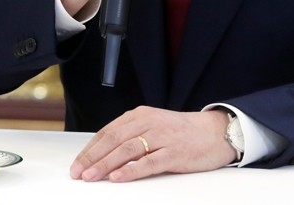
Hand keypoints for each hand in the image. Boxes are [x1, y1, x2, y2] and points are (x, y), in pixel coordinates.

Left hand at [70, 106, 234, 181]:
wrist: (215, 132)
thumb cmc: (182, 132)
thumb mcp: (154, 126)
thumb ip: (131, 135)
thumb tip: (103, 153)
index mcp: (141, 115)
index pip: (108, 131)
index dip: (90, 149)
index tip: (77, 163)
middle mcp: (149, 123)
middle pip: (114, 140)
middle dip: (93, 158)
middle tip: (78, 172)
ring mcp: (162, 137)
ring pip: (127, 150)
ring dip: (105, 165)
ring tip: (91, 176)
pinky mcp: (174, 153)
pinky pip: (148, 162)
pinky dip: (131, 170)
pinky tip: (118, 177)